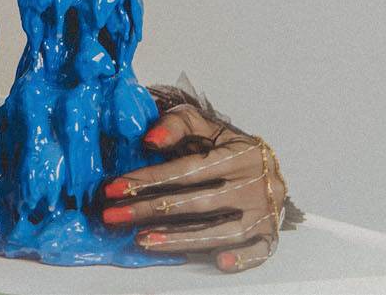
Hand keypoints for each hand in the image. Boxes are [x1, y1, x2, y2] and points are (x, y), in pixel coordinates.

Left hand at [98, 104, 288, 273]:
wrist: (267, 165)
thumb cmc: (228, 146)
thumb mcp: (204, 125)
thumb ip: (176, 126)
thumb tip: (150, 140)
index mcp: (238, 155)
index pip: (187, 170)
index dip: (149, 179)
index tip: (115, 188)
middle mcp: (254, 185)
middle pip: (198, 202)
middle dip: (151, 210)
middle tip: (115, 216)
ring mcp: (264, 212)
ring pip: (223, 230)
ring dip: (180, 238)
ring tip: (143, 239)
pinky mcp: (270, 234)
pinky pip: (259, 251)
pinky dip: (240, 258)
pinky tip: (217, 261)